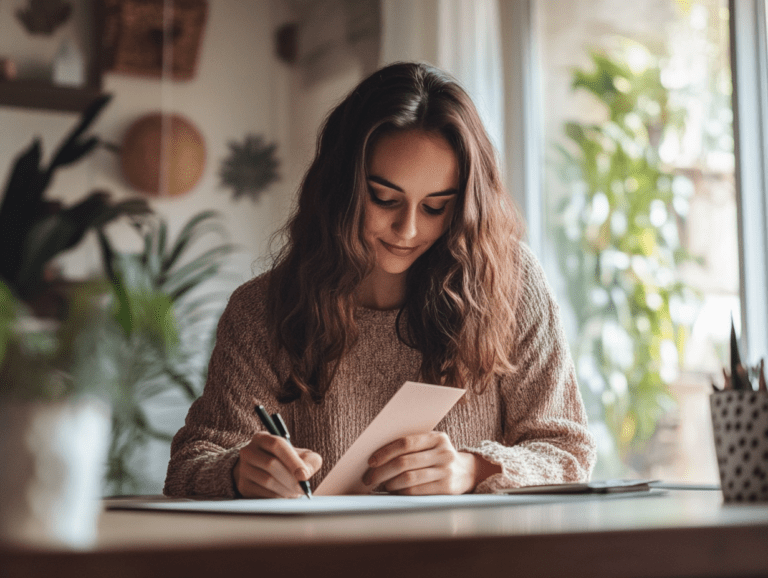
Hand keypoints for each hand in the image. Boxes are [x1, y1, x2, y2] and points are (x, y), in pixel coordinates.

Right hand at [233, 432, 321, 497]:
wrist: (263, 471)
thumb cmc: (287, 461)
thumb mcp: (301, 455)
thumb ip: (310, 461)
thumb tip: (304, 475)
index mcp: (263, 438)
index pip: (277, 445)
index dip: (292, 461)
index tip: (304, 476)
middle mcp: (249, 451)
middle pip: (271, 464)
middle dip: (291, 479)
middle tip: (303, 489)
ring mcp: (243, 468)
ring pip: (267, 480)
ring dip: (285, 489)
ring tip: (295, 493)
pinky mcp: (243, 485)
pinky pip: (262, 493)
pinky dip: (277, 497)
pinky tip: (285, 496)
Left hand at [362, 432, 484, 494]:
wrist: (467, 472)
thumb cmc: (438, 457)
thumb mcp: (431, 445)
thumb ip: (411, 446)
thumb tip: (377, 457)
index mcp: (437, 438)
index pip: (405, 442)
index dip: (385, 452)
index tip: (371, 461)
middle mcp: (443, 453)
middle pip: (404, 462)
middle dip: (382, 471)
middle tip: (369, 478)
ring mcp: (446, 471)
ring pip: (409, 478)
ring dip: (390, 483)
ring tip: (382, 485)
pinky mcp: (446, 489)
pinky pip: (416, 491)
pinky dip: (401, 492)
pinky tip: (395, 491)